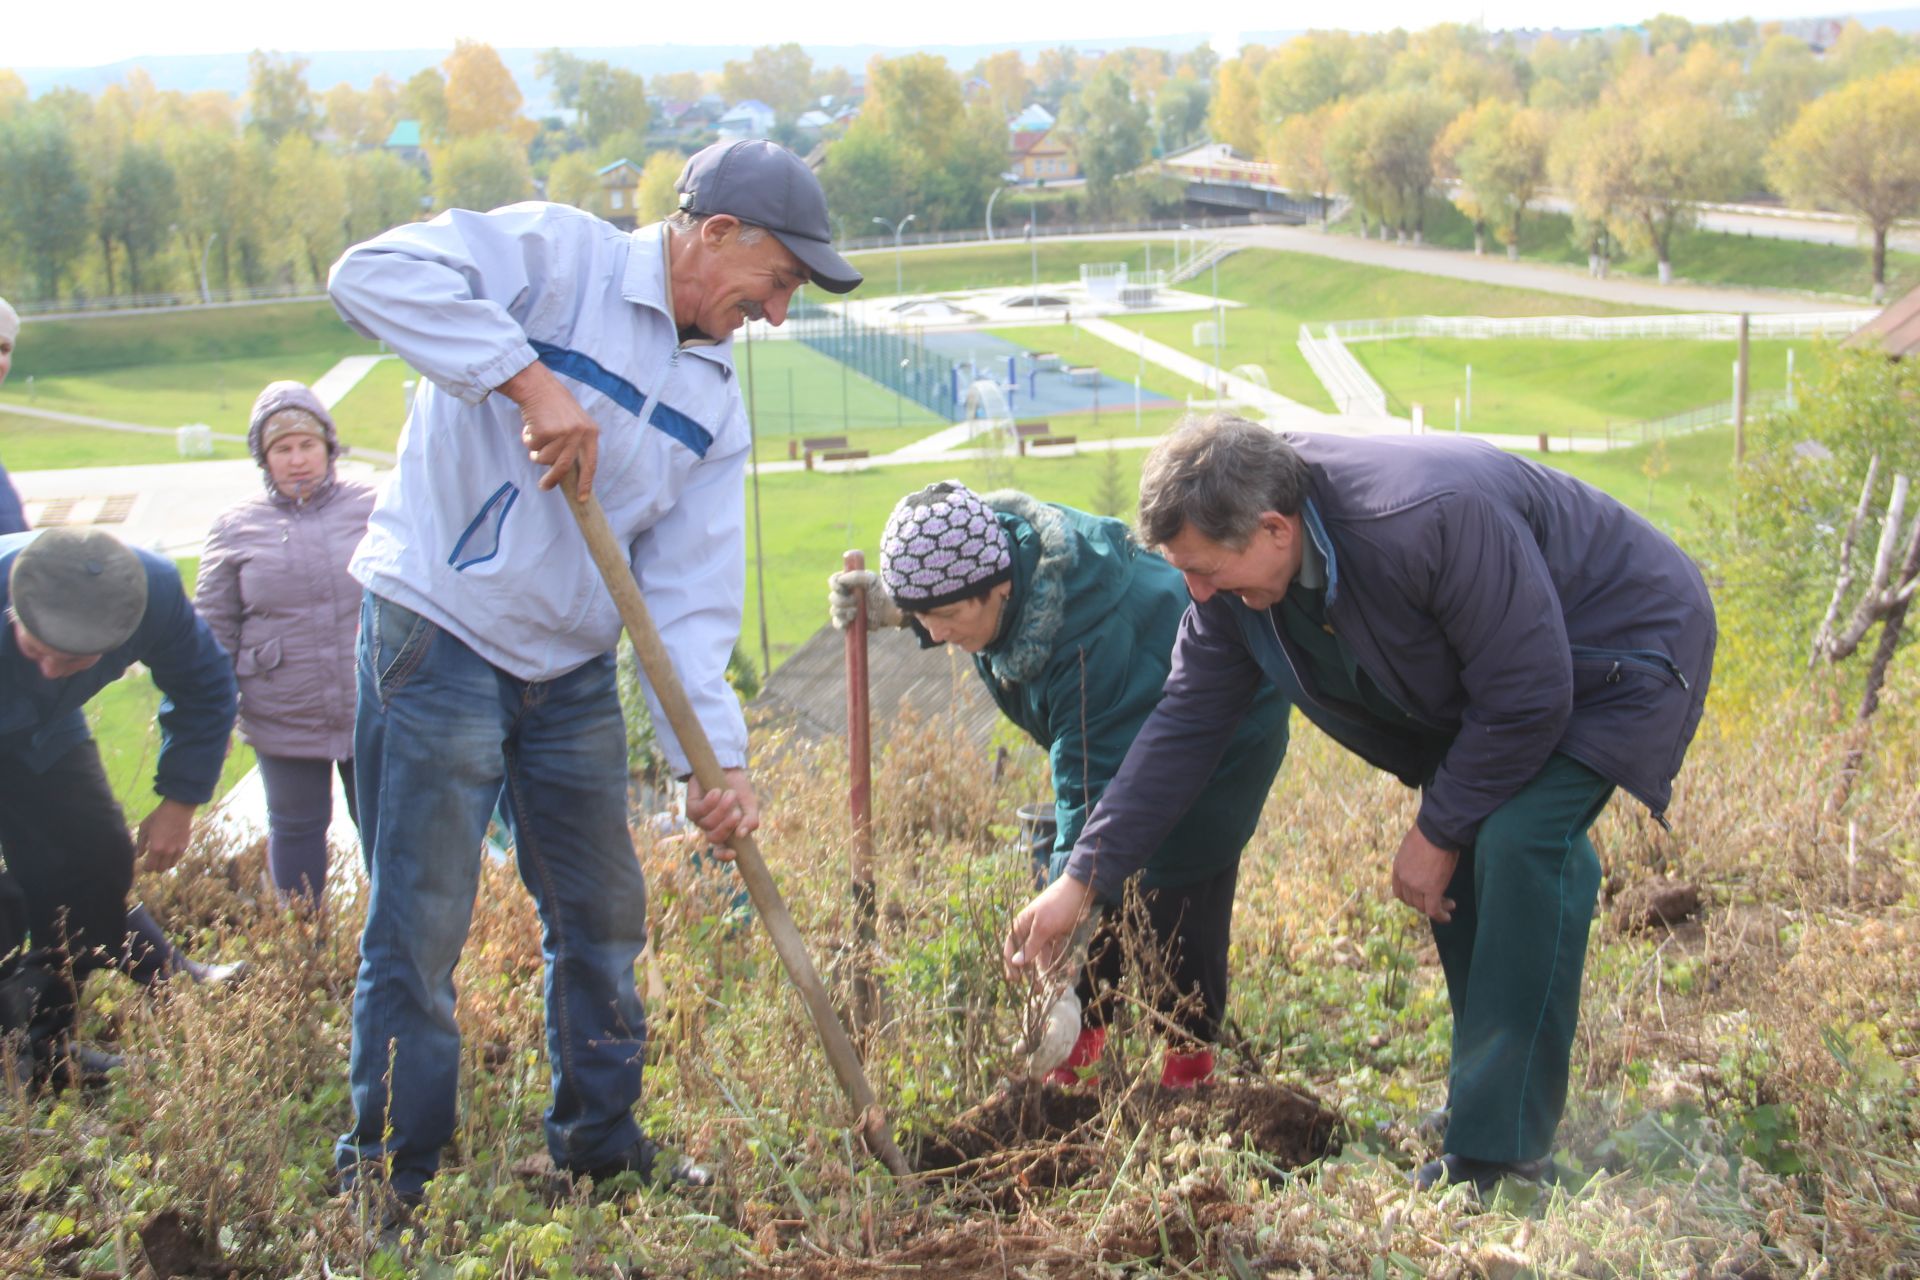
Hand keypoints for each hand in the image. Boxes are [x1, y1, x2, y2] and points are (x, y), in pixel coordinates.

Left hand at [135, 799, 197, 873]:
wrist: (178, 808)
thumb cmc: (158, 816)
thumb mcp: (144, 828)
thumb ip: (140, 844)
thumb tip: (139, 855)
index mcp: (155, 848)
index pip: (150, 867)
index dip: (146, 868)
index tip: (144, 864)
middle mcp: (167, 852)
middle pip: (160, 869)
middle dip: (154, 867)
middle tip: (152, 862)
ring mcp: (178, 849)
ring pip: (170, 865)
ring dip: (164, 864)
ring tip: (161, 858)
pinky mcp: (185, 845)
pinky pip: (178, 858)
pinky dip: (172, 857)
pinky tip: (169, 851)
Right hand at [499, 361, 597, 497]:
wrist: (538, 385)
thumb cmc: (554, 406)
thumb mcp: (575, 422)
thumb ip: (575, 444)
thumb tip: (569, 473)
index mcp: (591, 432)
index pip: (591, 463)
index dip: (586, 482)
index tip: (582, 498)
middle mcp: (579, 433)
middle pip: (564, 467)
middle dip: (552, 479)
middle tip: (544, 486)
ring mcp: (562, 432)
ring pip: (544, 459)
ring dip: (536, 452)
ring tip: (536, 436)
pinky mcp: (545, 430)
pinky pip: (532, 448)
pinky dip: (527, 440)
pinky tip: (530, 426)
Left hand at [686, 768, 759, 853]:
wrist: (727, 768)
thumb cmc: (738, 789)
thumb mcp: (750, 805)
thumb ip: (751, 820)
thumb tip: (742, 835)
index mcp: (726, 831)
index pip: (721, 851)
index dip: (724, 856)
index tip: (734, 853)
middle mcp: (711, 828)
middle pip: (714, 838)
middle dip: (726, 826)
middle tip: (736, 813)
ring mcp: (699, 819)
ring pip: (708, 824)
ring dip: (721, 809)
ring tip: (730, 793)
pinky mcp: (691, 806)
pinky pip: (698, 810)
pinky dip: (710, 801)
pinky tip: (717, 791)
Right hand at [828, 569, 904, 630]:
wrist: (889, 610)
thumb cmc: (880, 592)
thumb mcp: (871, 579)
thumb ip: (856, 576)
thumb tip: (840, 580)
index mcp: (848, 583)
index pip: (833, 581)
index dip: (835, 584)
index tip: (842, 588)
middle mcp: (844, 595)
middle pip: (832, 597)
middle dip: (843, 600)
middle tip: (856, 601)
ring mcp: (845, 609)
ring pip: (834, 611)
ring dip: (844, 611)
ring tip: (856, 612)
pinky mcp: (848, 622)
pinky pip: (837, 623)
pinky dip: (841, 623)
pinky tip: (850, 620)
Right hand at [1004, 873, 1090, 976]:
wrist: (1082, 890)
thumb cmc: (1058, 905)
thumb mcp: (1043, 926)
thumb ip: (1031, 945)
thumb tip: (1015, 962)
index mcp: (1022, 925)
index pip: (1011, 948)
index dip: (1011, 964)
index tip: (1016, 981)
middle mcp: (1031, 930)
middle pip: (1027, 955)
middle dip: (1030, 972)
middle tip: (1036, 989)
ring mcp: (1046, 933)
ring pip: (1043, 956)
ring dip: (1046, 970)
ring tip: (1051, 985)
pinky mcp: (1059, 936)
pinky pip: (1056, 952)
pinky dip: (1059, 962)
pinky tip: (1065, 972)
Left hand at [1391, 823, 1459, 922]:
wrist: (1437, 831)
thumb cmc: (1429, 833)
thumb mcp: (1412, 847)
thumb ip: (1413, 861)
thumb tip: (1422, 865)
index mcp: (1398, 868)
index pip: (1400, 891)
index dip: (1410, 897)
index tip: (1421, 898)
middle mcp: (1404, 879)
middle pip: (1411, 901)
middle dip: (1424, 903)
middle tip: (1439, 900)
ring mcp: (1416, 886)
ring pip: (1423, 907)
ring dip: (1436, 908)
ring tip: (1449, 904)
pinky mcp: (1432, 889)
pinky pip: (1434, 909)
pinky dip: (1441, 915)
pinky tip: (1447, 916)